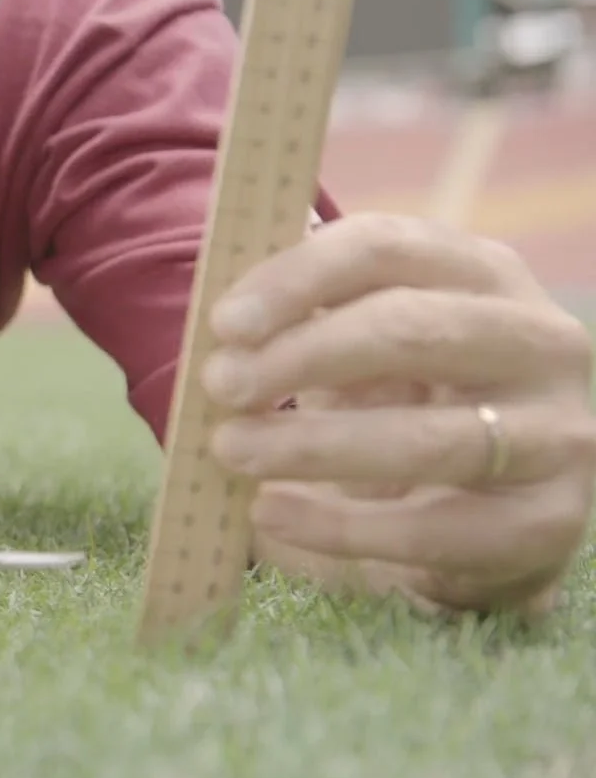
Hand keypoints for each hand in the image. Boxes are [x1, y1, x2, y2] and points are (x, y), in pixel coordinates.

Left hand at [202, 213, 595, 617]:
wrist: (480, 509)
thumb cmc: (398, 400)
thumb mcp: (356, 342)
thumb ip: (302, 312)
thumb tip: (221, 293)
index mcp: (479, 273)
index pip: (385, 248)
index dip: (297, 280)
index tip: (224, 324)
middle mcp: (538, 340)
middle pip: (411, 330)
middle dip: (301, 358)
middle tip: (220, 386)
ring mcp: (557, 432)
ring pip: (433, 438)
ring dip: (314, 444)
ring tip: (231, 449)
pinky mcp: (549, 521)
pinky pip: (440, 529)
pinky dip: (344, 527)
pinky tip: (272, 514)